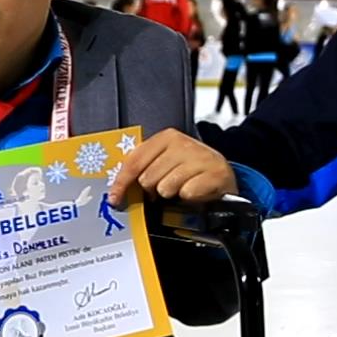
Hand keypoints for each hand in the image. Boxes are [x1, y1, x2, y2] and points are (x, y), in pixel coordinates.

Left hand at [107, 128, 235, 207]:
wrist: (221, 175)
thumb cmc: (188, 170)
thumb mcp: (163, 162)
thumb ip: (142, 168)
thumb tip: (117, 189)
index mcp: (166, 137)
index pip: (135, 161)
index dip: (122, 182)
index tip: (115, 198)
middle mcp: (183, 144)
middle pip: (148, 178)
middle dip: (152, 189)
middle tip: (162, 189)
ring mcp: (200, 157)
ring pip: (166, 188)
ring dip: (171, 194)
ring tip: (180, 189)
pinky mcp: (214, 173)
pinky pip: (187, 194)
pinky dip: (188, 197)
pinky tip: (194, 191)